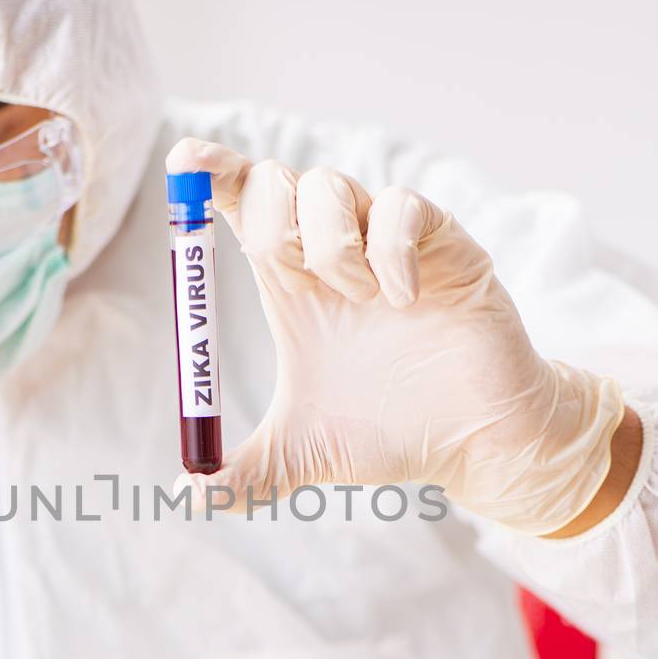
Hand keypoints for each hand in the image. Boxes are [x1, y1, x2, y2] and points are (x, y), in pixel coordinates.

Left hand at [164, 139, 624, 535]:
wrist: (473, 445)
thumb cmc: (390, 435)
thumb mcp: (300, 457)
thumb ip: (243, 476)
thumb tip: (188, 494)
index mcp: (290, 284)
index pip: (240, 206)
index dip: (210, 176)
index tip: (184, 164)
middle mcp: (333, 250)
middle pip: (275, 181)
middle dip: (268, 219)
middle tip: (293, 278)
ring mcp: (387, 241)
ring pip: (330, 186)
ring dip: (328, 246)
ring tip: (359, 302)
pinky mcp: (442, 241)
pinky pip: (401, 208)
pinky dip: (389, 251)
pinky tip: (404, 300)